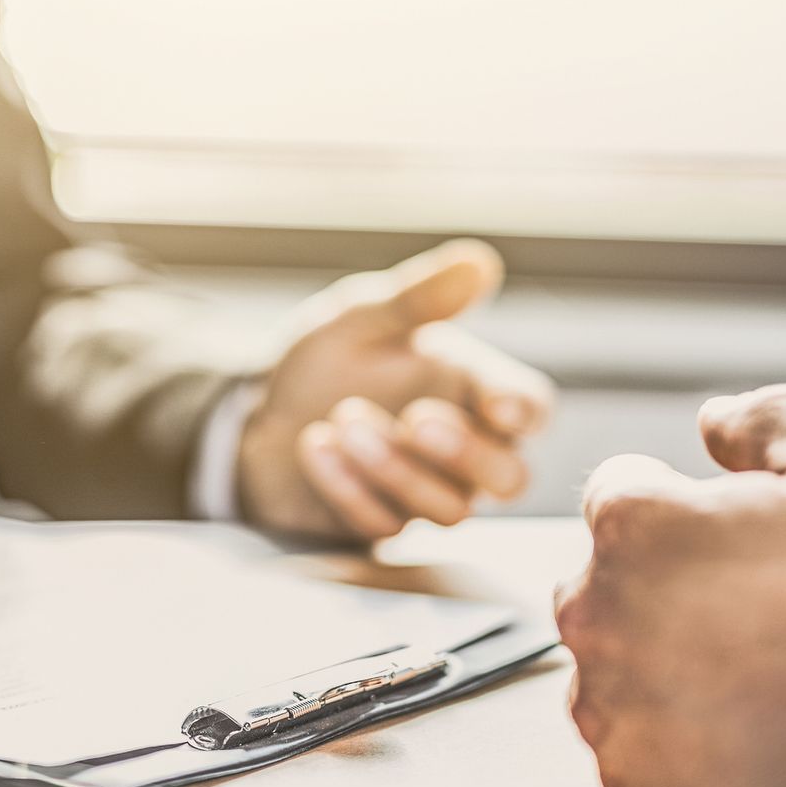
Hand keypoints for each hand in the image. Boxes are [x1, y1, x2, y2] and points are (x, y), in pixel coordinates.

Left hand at [236, 239, 553, 539]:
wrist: (257, 410)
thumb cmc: (325, 361)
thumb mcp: (360, 318)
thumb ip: (418, 298)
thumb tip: (479, 262)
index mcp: (470, 389)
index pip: (528, 408)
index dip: (523, 410)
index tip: (499, 406)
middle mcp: (460, 450)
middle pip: (510, 478)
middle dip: (467, 453)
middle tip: (416, 419)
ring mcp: (422, 493)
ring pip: (449, 509)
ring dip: (397, 468)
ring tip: (343, 420)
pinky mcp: (379, 523)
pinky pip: (382, 523)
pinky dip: (347, 485)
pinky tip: (313, 445)